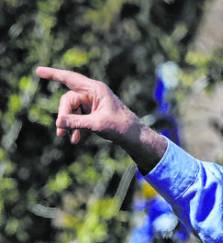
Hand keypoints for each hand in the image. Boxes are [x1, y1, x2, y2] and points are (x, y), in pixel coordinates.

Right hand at [35, 66, 166, 170]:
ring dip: (69, 124)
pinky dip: (76, 128)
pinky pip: (78, 117)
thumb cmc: (120, 126)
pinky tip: (75, 140)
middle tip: (60, 132)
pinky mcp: (93, 113)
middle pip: (68, 100)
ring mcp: (92, 103)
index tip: (38, 71)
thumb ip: (77, 122)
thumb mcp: (97, 124)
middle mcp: (93, 93)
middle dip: (64, 115)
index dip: (53, 74)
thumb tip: (58, 122)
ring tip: (66, 138)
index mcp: (95, 89)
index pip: (70, 78)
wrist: (134, 136)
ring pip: (72, 110)